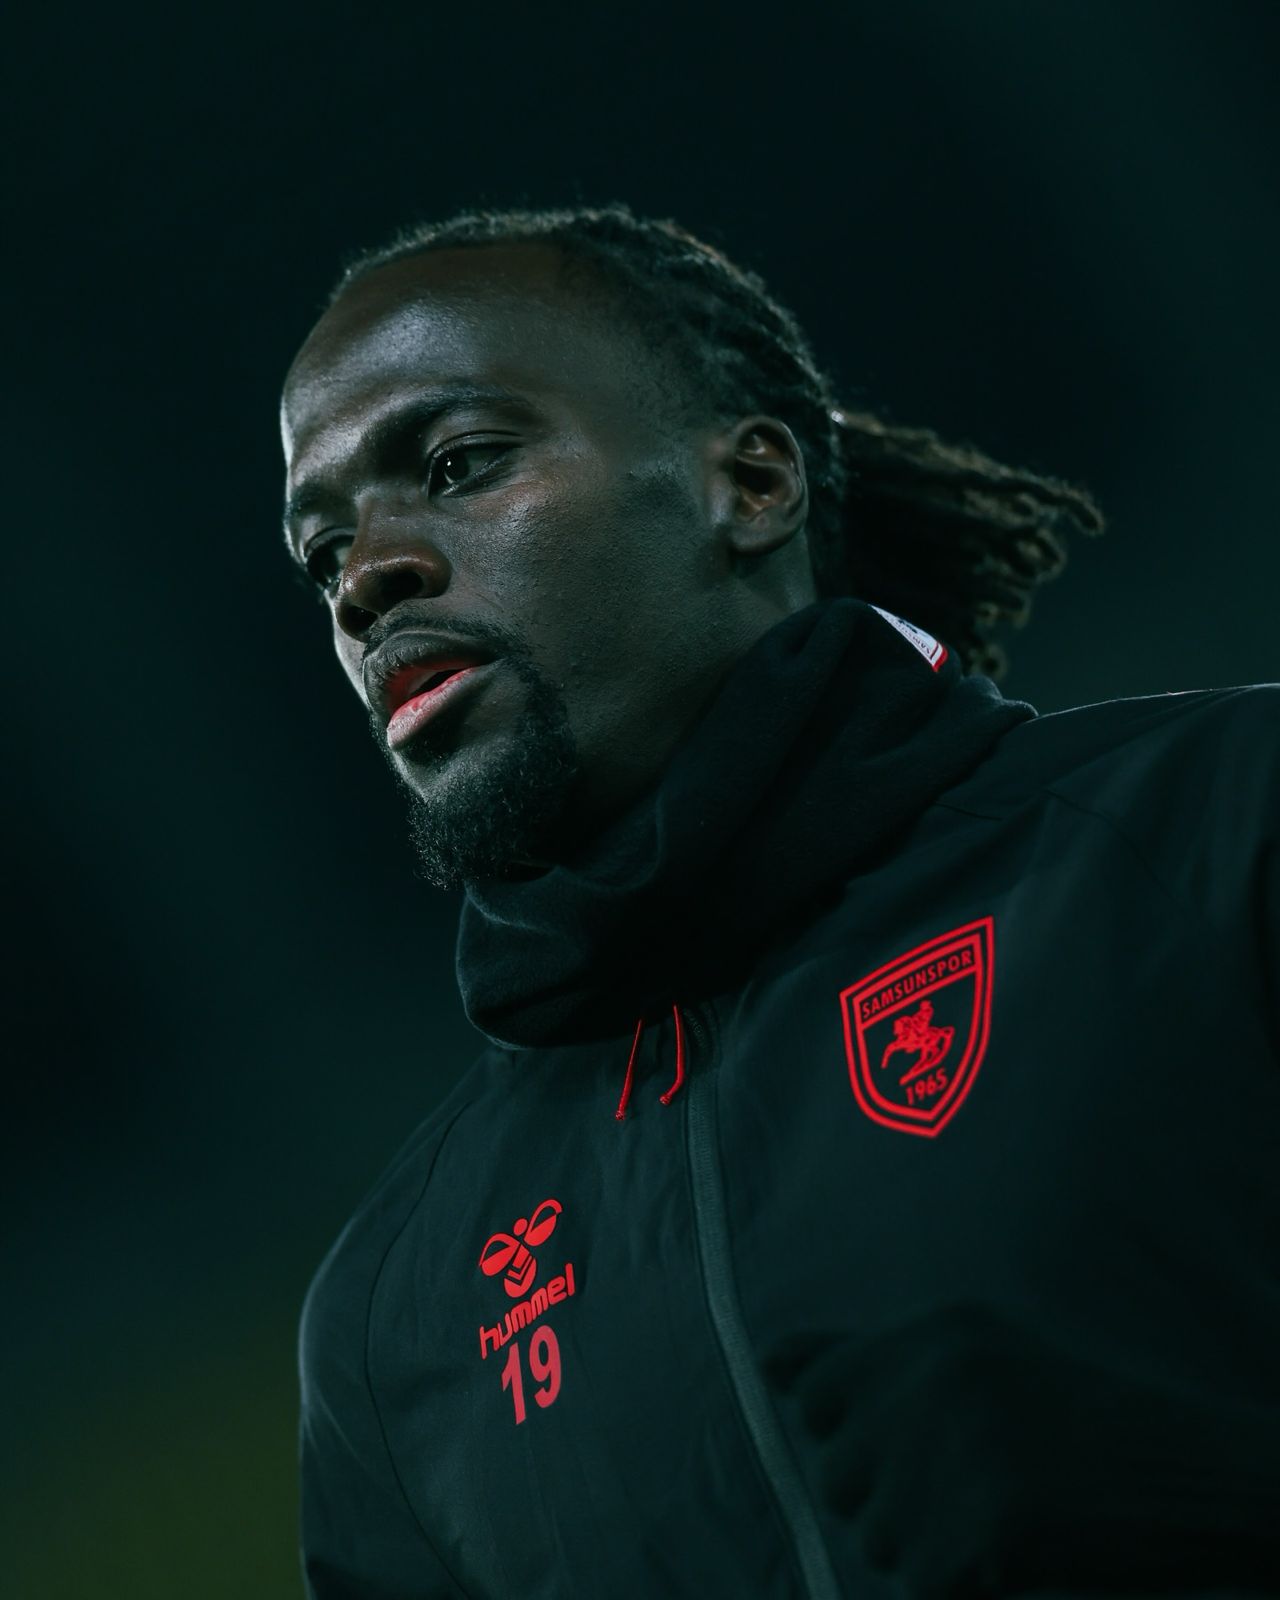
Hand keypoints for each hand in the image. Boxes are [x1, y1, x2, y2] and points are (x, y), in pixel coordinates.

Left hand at [766, 1302, 1279, 1597]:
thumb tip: (768, 1363)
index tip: (905, 1443)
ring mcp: (955, 1452)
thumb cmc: (1080, 1423)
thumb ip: (872, 1357)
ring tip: (1004, 1517)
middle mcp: (931, 1379)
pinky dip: (959, 1587)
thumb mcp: (978, 1356)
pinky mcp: (982, 1529)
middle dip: (887, 1497)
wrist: (1195, 1477)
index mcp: (931, 1331)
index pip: (813, 1387)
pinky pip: (917, 1585)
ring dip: (925, 1546)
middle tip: (974, 1490)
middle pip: (835, 1473)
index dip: (851, 1430)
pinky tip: (1017, 1555)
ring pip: (873, 1536)